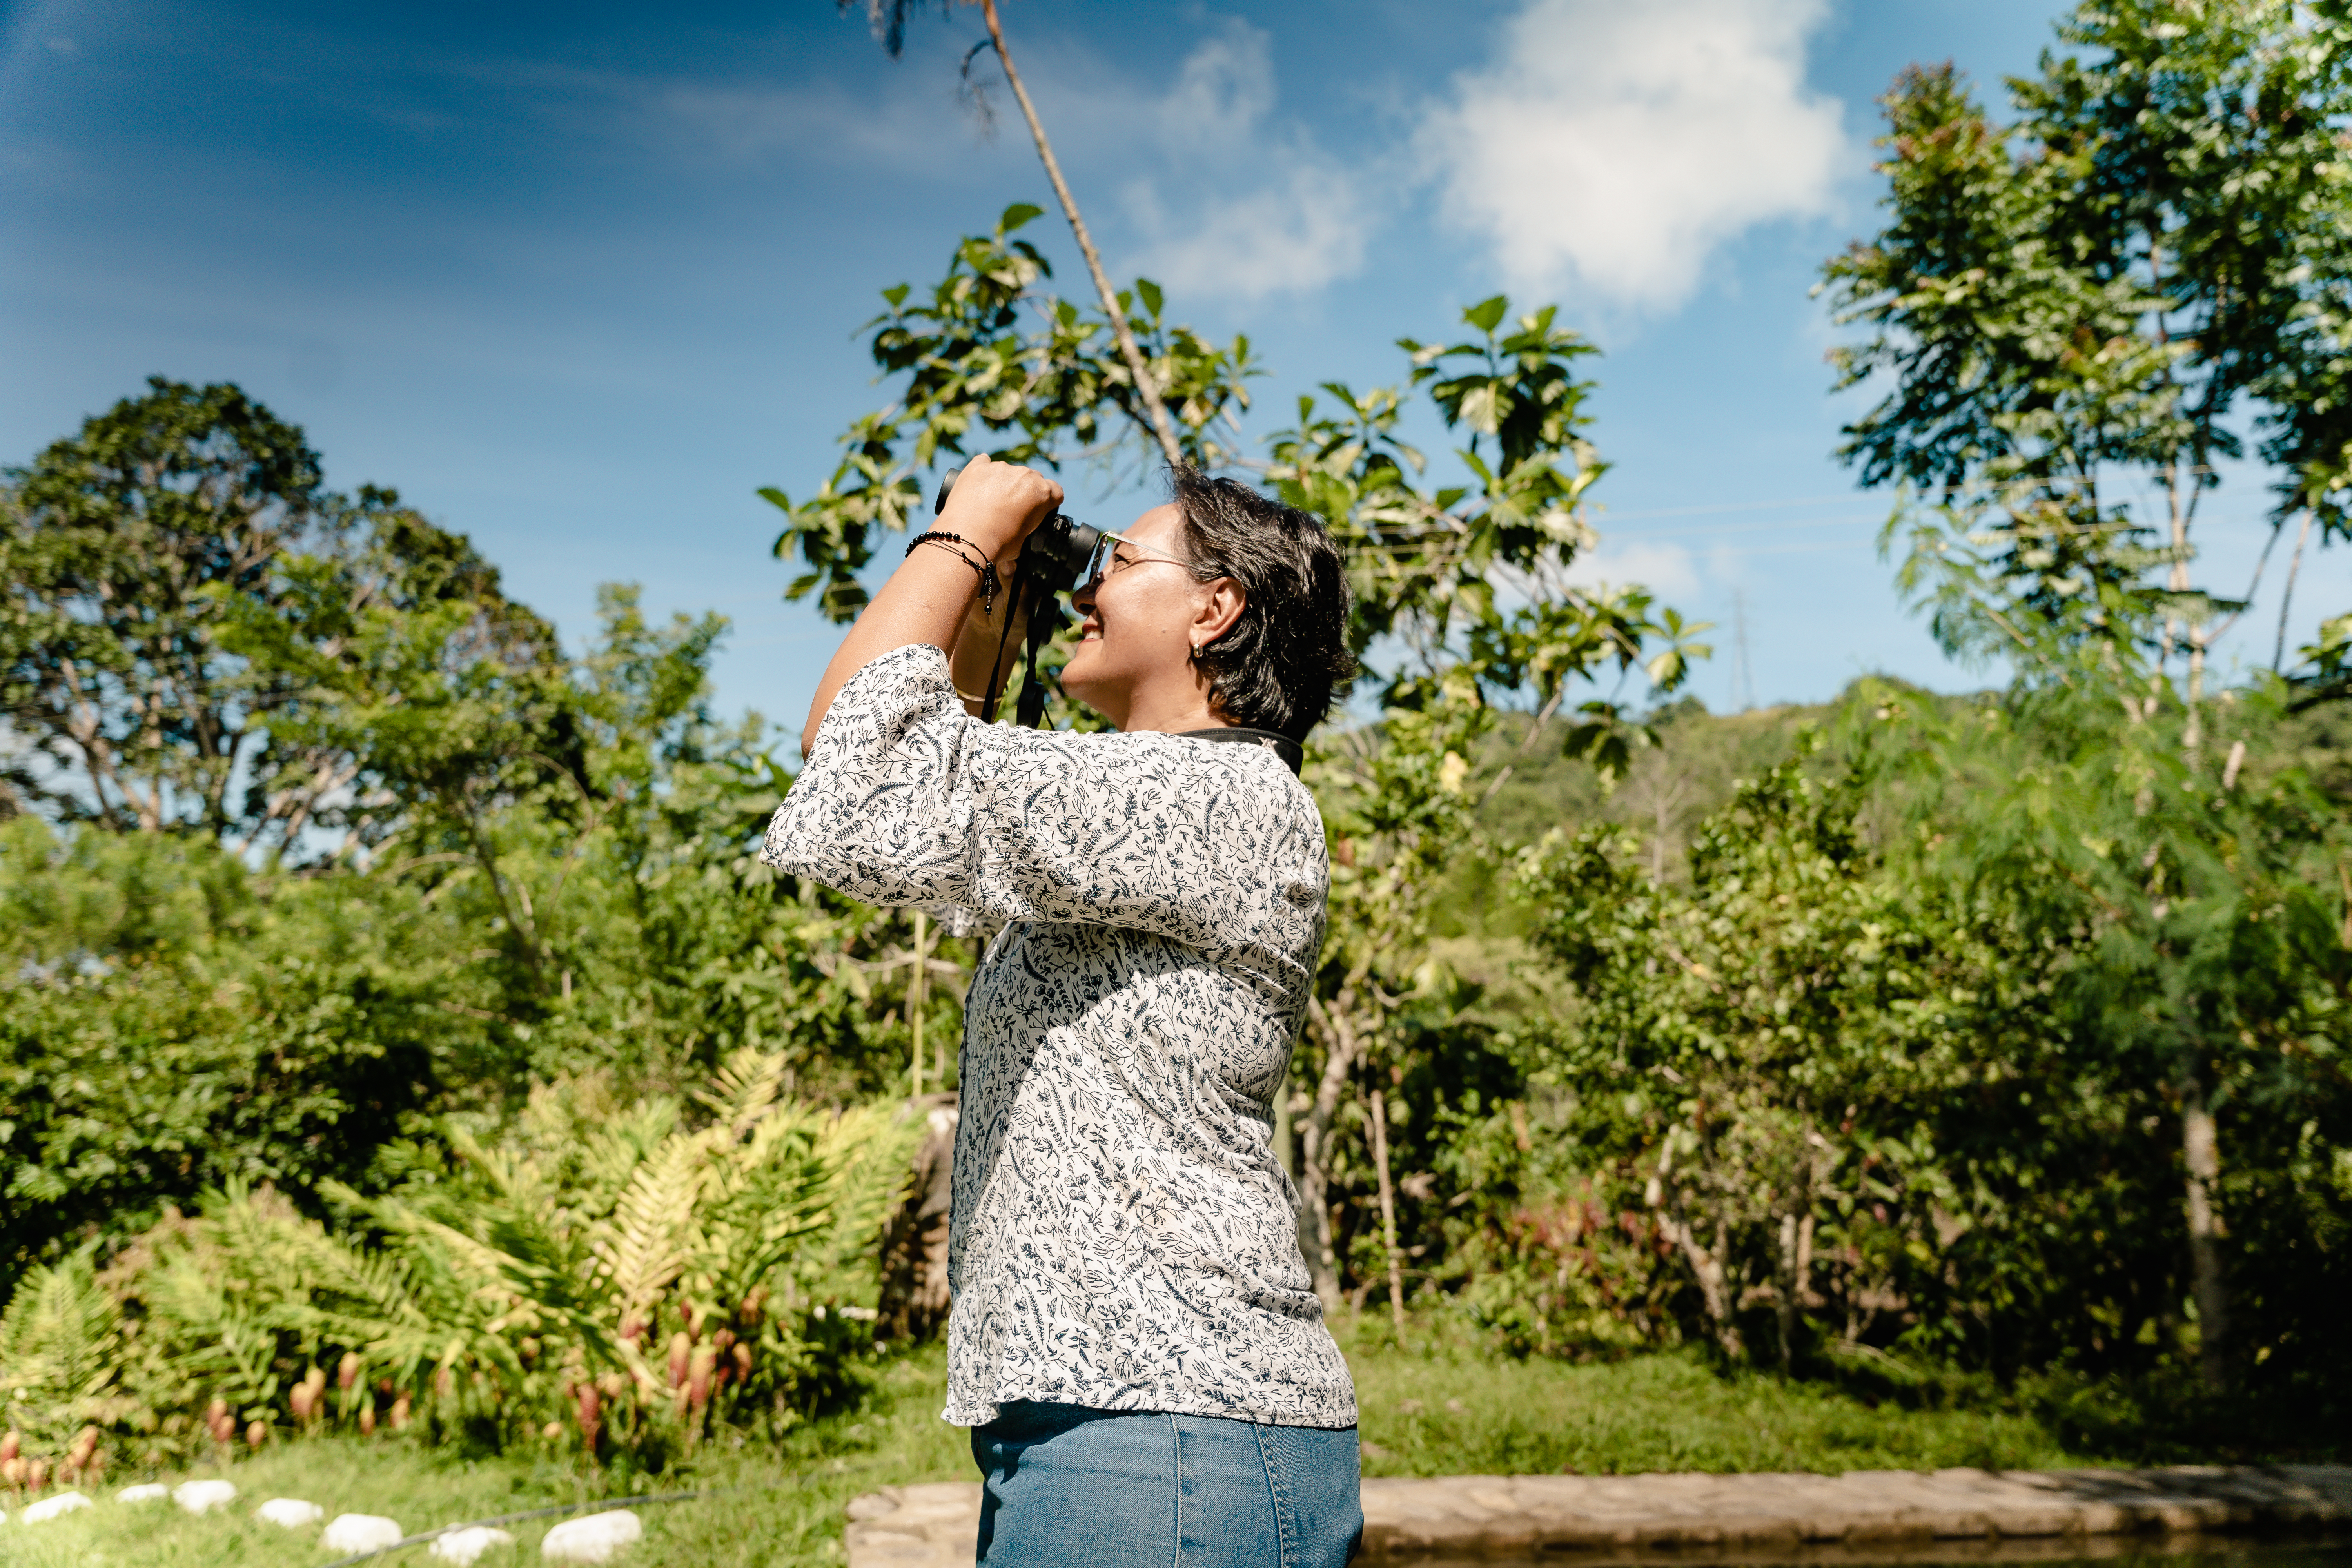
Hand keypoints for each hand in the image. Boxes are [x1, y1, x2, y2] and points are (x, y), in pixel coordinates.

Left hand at [936, 453, 1062, 560]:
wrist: (968, 538)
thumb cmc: (998, 543)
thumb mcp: (1023, 541)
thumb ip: (1027, 528)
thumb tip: (1018, 535)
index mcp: (1042, 494)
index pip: (1055, 490)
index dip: (1047, 500)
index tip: (1037, 507)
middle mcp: (1025, 476)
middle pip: (1032, 478)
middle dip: (1024, 490)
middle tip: (1010, 508)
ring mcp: (1001, 468)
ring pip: (1007, 471)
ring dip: (1002, 482)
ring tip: (988, 502)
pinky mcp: (978, 467)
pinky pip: (983, 462)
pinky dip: (982, 471)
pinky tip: (977, 484)